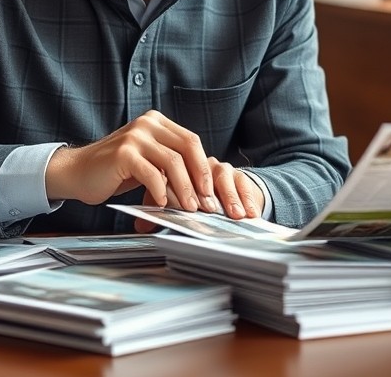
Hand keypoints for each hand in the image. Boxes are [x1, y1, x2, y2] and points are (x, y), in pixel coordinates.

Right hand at [45, 110, 211, 209]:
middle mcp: (147, 124)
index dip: (204, 167)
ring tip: (187, 208)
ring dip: (184, 189)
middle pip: (187, 148)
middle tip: (205, 202)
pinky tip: (162, 204)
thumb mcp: (147, 161)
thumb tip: (201, 189)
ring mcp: (134, 136)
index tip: (211, 191)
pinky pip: (152, 174)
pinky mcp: (123, 154)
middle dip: (199, 178)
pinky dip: (161, 192)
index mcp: (156, 122)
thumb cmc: (114, 170)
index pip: (191, 141)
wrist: (77, 172)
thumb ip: (170, 165)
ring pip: (173, 162)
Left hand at [132, 156, 264, 232]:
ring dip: (229, 196)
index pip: (177, 172)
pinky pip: (244, 183)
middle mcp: (198, 164)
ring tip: (234, 214)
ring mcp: (218, 168)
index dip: (182, 189)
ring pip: (223, 176)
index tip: (186, 207)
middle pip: (201, 171)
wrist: (214, 193)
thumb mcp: (170, 202)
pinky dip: (247, 198)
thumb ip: (156, 210)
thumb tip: (140, 226)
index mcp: (178, 166)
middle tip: (207, 210)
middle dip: (206, 192)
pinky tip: (250, 212)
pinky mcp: (238, 175)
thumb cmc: (187, 198)